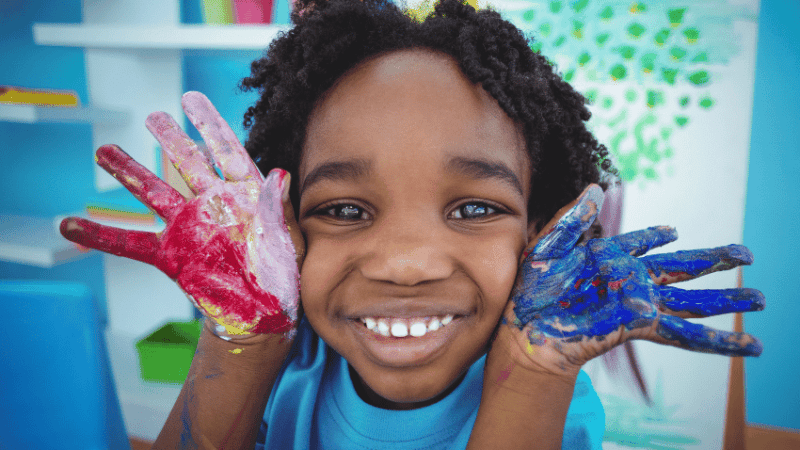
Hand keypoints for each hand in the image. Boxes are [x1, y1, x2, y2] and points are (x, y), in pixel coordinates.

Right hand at [60, 92, 303, 337]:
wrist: (264, 314)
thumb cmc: (283, 276)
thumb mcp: (288, 241)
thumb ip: (280, 209)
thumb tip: (281, 173)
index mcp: (246, 196)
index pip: (226, 152)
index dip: (209, 124)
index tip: (190, 98)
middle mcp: (213, 205)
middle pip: (187, 163)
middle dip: (170, 139)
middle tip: (153, 117)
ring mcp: (189, 228)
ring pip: (154, 193)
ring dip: (129, 172)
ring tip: (103, 151)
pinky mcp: (171, 255)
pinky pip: (131, 243)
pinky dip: (101, 235)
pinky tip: (70, 225)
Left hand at [501, 185, 763, 376]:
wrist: (527, 329)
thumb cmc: (530, 289)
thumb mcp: (547, 246)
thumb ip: (572, 218)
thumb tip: (594, 187)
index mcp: (609, 257)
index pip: (640, 243)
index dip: (655, 236)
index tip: (672, 231)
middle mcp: (630, 280)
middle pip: (683, 268)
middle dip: (714, 260)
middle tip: (746, 253)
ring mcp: (639, 303)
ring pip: (692, 302)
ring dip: (726, 301)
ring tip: (760, 298)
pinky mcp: (640, 325)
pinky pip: (683, 334)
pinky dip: (715, 340)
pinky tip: (745, 344)